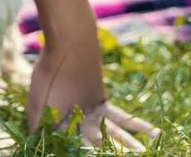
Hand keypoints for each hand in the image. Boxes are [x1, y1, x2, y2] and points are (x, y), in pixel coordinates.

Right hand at [27, 38, 159, 152]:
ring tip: (144, 154)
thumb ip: (37, 122)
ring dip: (127, 145)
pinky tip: (154, 135)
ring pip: (111, 136)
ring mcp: (91, 114)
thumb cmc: (49, 72)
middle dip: (111, 153)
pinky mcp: (104, 105)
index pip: (69, 145)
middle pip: (95, 145)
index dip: (78, 151)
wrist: (69, 44)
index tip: (88, 154)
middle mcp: (75, 122)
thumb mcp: (37, 100)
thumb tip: (36, 139)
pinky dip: (137, 127)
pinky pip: (122, 120)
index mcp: (57, 124)